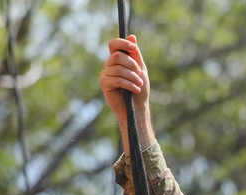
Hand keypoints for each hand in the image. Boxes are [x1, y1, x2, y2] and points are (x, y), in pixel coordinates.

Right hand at [100, 35, 153, 151]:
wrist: (137, 108)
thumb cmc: (139, 89)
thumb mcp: (140, 69)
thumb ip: (135, 54)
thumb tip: (132, 36)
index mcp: (118, 59)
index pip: (114, 44)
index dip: (123, 43)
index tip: (134, 48)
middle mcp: (109, 65)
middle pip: (117, 56)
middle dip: (132, 64)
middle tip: (140, 74)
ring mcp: (105, 74)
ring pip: (118, 68)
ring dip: (132, 76)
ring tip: (139, 84)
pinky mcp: (104, 84)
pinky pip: (116, 79)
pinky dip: (129, 84)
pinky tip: (135, 89)